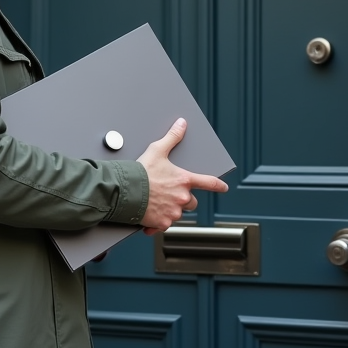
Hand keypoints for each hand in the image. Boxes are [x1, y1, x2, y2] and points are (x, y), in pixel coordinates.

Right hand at [136, 118, 228, 233]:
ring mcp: (173, 212)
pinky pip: (164, 224)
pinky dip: (158, 221)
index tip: (224, 187)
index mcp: (184, 181)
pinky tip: (149, 214)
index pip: (208, 183)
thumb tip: (182, 124)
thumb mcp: (157, 150)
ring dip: (170, 209)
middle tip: (169, 194)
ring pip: (178, 213)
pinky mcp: (162, 223)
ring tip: (156, 201)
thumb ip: (172, 137)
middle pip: (192, 202)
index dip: (218, 185)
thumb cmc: (140, 171)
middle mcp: (182, 198)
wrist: (124, 190)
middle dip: (183, 199)